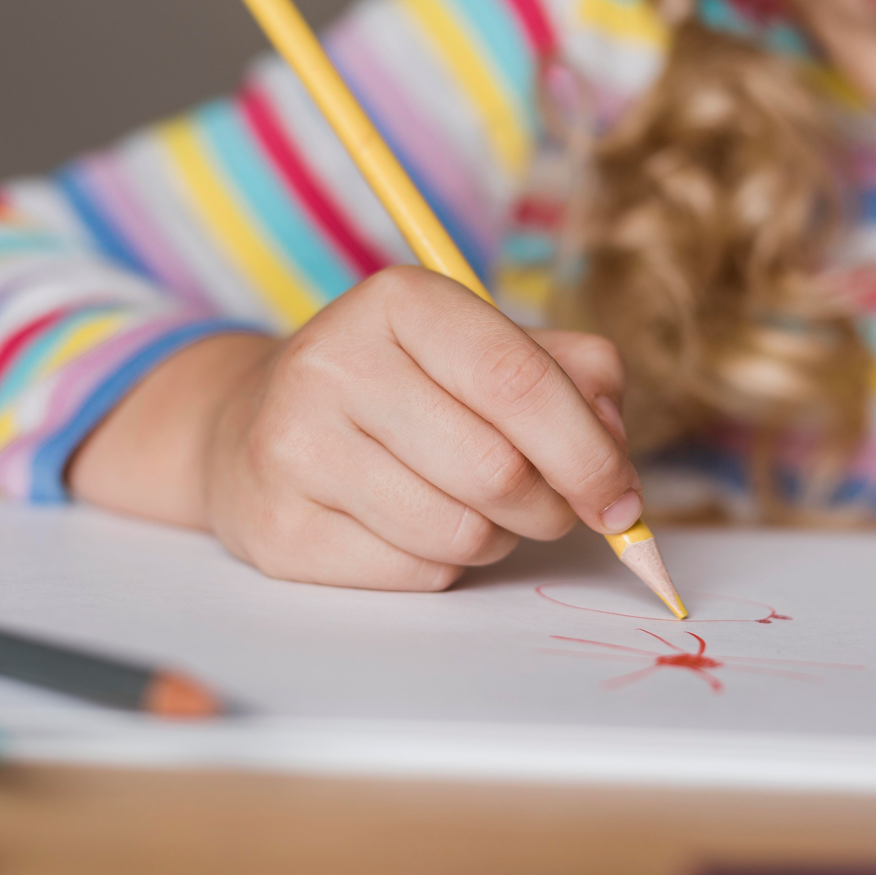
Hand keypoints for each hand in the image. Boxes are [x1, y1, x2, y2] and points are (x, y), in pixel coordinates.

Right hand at [69, 266, 641, 589]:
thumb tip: (613, 442)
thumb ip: (570, 375)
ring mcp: (295, 447)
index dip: (588, 452)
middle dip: (550, 506)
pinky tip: (415, 527)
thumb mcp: (483, 349)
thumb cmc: (401, 388)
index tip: (621, 500)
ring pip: (460, 533)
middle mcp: (335, 363)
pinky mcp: (280, 528)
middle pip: (497, 470)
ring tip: (473, 507)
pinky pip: (415, 574)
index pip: (517, 381)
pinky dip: (443, 565)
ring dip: (496, 537)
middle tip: (550, 507)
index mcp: (399, 301)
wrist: (255, 426)